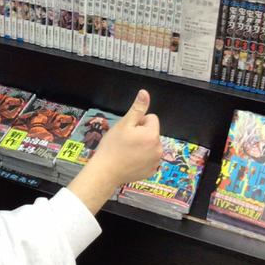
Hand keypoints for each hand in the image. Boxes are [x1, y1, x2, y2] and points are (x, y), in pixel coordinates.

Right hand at [67, 90, 161, 213]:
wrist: (106, 172)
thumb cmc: (113, 146)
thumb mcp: (124, 124)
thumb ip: (137, 108)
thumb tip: (145, 92)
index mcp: (152, 135)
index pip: (151, 118)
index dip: (138, 122)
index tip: (128, 130)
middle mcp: (159, 148)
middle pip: (152, 132)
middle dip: (141, 134)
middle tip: (126, 141)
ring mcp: (156, 162)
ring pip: (151, 145)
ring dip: (142, 145)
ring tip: (127, 151)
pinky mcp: (152, 171)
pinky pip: (149, 158)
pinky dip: (142, 158)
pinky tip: (130, 160)